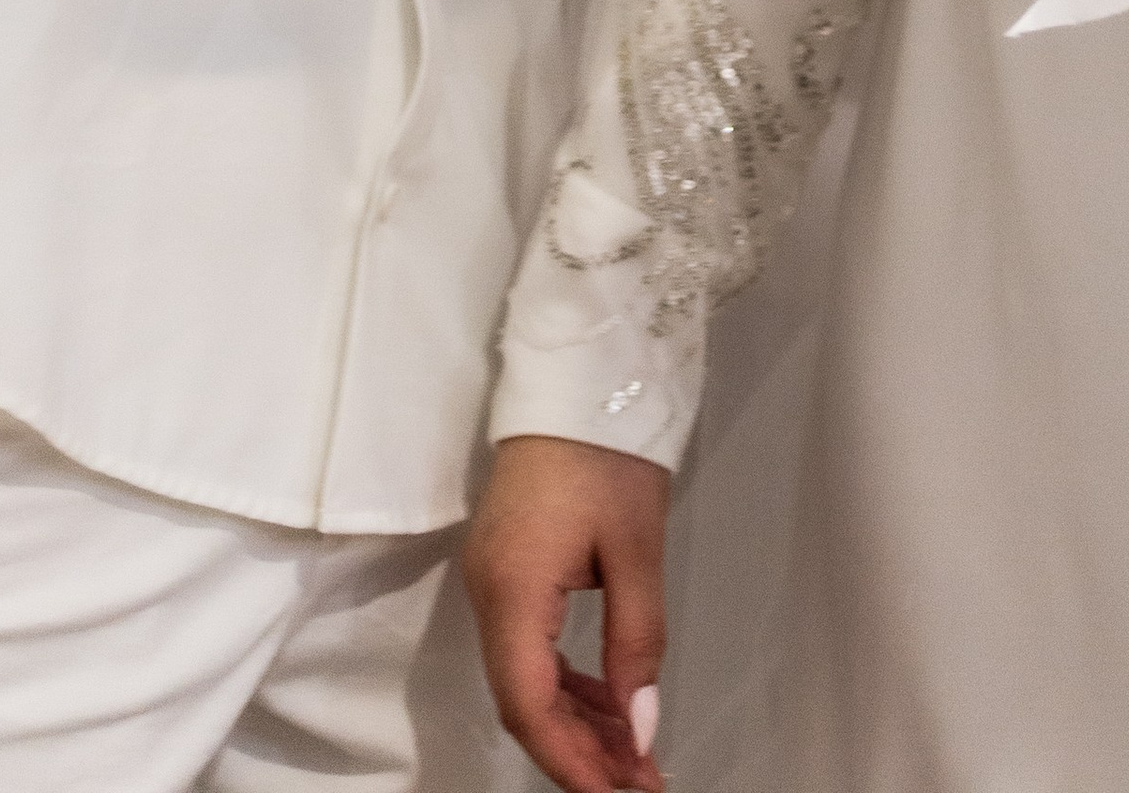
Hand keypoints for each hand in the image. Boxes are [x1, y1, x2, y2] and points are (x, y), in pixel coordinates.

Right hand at [466, 434, 670, 792]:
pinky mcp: (505, 568)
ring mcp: (491, 580)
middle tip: (639, 781)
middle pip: (522, 698)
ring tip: (633, 754)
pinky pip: (528, 647)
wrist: (574, 375)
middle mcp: (488, 593)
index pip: (527, 702)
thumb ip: (638, 641)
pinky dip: (566, 682)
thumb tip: (641, 726)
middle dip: (578, 750)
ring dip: (575, 720)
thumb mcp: (637, 547)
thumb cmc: (607, 453)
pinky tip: (608, 701)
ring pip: (524, 678)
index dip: (569, 760)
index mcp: (513, 588)